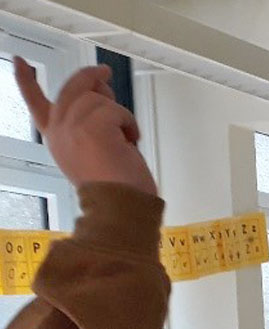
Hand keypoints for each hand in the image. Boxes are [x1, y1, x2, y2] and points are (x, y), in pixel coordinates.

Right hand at [14, 58, 156, 195]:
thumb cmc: (116, 187)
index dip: (26, 81)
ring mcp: (72, 126)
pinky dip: (129, 123)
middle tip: (105, 72)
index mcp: (56, 139)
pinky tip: (130, 141)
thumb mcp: (94, 148)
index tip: (20, 62)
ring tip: (125, 138)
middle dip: (90, 77)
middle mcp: (59, 131)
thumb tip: (100, 88)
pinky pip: (115, 109)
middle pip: (72, 88)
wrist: (120, 208)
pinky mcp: (91, 126)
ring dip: (119, 114)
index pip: (35, 104)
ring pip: (97, 98)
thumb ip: (90, 118)